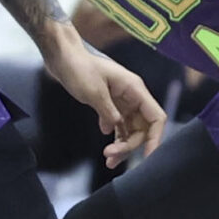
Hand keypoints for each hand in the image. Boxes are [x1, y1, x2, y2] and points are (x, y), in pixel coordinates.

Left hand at [38, 31, 167, 166]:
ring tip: (108, 160)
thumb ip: (108, 111)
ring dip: (123, 146)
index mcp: (135, 89)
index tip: (148, 157)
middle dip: (130, 145)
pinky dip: (116, 139)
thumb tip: (116, 128)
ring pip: (131, 130)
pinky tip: (106, 150)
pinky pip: (120, 127)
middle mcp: (133, 96)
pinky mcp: (111, 106)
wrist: (63, 58)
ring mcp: (123, 101)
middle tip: (109, 156)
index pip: (156, 117)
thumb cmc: (78, 69)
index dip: (155, 138)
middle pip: (143, 128)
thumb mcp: (93, 91)